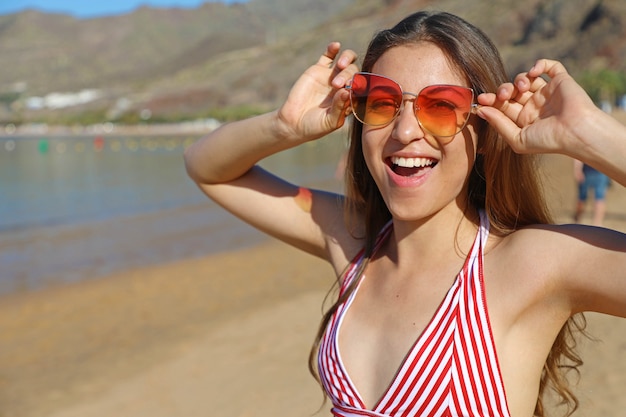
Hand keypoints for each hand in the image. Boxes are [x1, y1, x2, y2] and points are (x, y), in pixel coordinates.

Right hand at [275, 42, 357, 141]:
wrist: (293, 122)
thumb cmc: (315, 126)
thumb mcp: (330, 121)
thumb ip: (340, 108)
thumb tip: (347, 91)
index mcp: (351, 99)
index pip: (362, 87)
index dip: (360, 86)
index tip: (351, 91)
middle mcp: (344, 86)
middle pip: (355, 73)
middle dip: (349, 76)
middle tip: (336, 84)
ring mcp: (332, 76)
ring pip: (347, 62)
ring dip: (347, 60)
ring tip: (340, 65)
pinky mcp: (318, 70)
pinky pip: (328, 56)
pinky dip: (333, 49)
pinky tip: (336, 46)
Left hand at [476, 59, 597, 154]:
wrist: (576, 132)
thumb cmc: (547, 140)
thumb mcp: (517, 138)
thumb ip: (499, 124)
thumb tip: (480, 111)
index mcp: (523, 119)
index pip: (502, 106)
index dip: (491, 101)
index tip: (482, 99)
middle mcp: (534, 105)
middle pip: (511, 91)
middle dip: (503, 90)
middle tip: (503, 94)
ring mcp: (547, 92)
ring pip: (525, 78)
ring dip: (519, 79)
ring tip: (522, 86)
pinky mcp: (561, 81)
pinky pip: (550, 66)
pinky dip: (540, 64)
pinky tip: (534, 71)